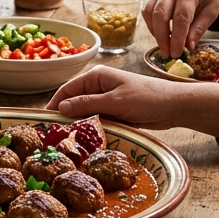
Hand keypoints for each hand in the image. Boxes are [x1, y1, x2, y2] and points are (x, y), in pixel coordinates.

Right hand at [45, 65, 218, 135]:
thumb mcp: (115, 101)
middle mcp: (99, 86)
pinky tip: (87, 141)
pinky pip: (98, 120)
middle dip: (66, 116)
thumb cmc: (147, 98)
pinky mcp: (115, 112)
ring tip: (69, 141)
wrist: (175, 106)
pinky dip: (93, 129)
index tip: (44, 119)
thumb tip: (62, 108)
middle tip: (55, 135)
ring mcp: (107, 99)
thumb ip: (87, 104)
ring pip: (86, 113)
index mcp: (97, 76)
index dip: (55, 103)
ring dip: (80, 125)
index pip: (67, 89)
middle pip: (75, 101)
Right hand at [144, 0, 218, 58]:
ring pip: (150, 12)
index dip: (176, 38)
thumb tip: (187, 47)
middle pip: (160, 15)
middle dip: (161, 37)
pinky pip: (148, 9)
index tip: (176, 53)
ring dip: (154, 32)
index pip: (180, 18)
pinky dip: (151, 24)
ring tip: (164, 44)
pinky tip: (160, 32)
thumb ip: (198, 29)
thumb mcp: (212, 11)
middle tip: (167, 53)